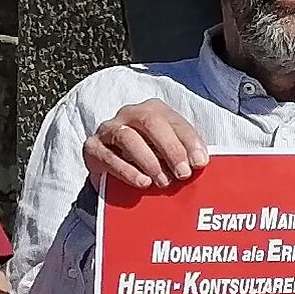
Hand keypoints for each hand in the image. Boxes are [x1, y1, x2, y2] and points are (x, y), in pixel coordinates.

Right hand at [82, 98, 210, 192]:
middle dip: (170, 148)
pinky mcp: (93, 147)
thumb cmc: (147, 161)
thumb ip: (183, 156)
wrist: (111, 174)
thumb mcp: (167, 156)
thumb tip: (202, 164)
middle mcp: (130, 114)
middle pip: (151, 123)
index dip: (189, 141)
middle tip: (182, 173)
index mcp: (153, 111)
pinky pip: (109, 157)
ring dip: (148, 160)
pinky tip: (142, 183)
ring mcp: (109, 129)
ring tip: (162, 181)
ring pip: (128, 137)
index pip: (174, 121)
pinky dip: (127, 171)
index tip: (200, 162)